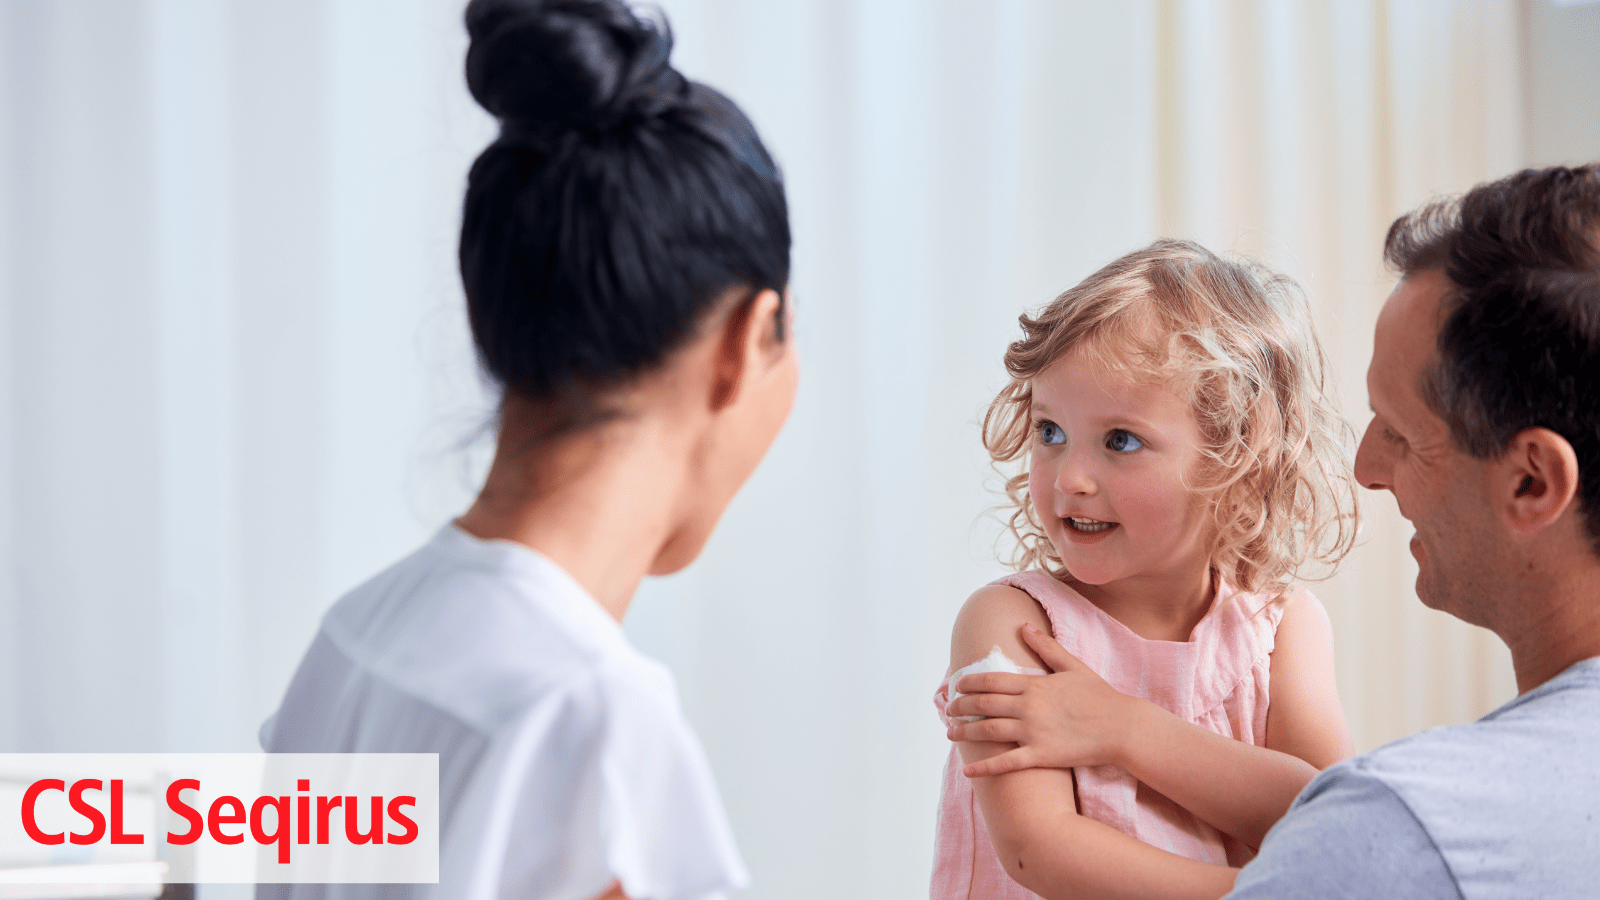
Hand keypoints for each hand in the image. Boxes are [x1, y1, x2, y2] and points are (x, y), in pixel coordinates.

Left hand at [945, 624, 1143, 777]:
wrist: (1122, 728)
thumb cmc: (1099, 696)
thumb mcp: (1072, 666)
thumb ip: (1045, 647)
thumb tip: (1023, 626)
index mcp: (1034, 684)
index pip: (991, 681)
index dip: (969, 684)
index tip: (956, 686)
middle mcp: (1029, 707)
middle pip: (983, 705)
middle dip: (960, 707)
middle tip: (947, 710)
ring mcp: (1033, 732)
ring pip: (989, 731)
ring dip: (965, 732)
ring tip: (951, 733)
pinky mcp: (1041, 755)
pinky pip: (1006, 763)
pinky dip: (984, 767)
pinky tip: (968, 771)